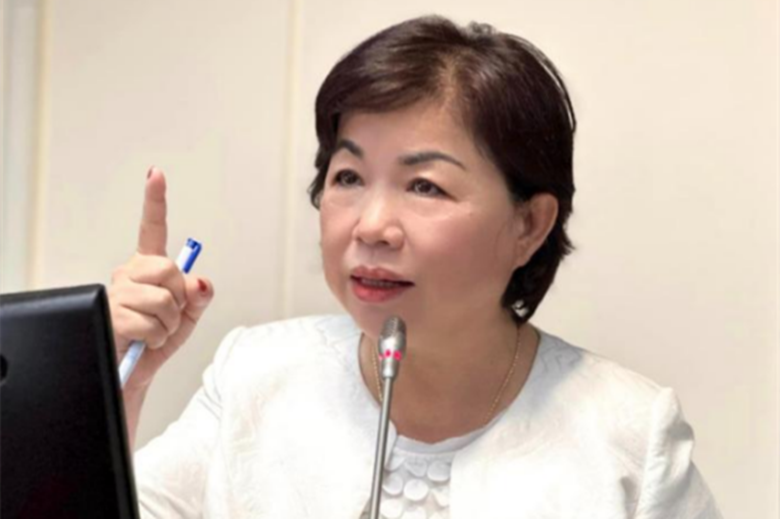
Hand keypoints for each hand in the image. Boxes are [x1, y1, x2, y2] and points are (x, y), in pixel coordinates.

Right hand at [107, 167, 213, 390]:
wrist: (132, 373)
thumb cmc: (157, 341)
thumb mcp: (188, 317)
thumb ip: (199, 296)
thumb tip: (201, 280)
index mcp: (148, 269)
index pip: (152, 229)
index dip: (154, 201)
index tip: (155, 174)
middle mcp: (130, 274)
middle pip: (168, 268)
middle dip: (179, 297)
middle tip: (168, 315)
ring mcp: (118, 293)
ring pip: (164, 298)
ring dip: (169, 322)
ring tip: (155, 331)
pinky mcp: (112, 315)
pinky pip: (153, 323)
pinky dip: (157, 337)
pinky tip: (144, 340)